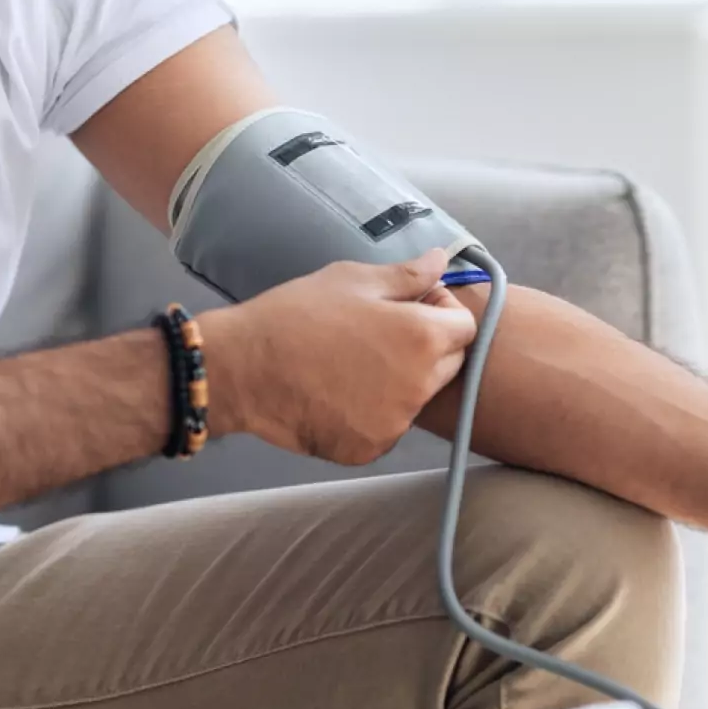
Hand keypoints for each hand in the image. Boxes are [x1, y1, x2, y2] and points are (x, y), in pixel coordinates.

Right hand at [200, 249, 477, 464]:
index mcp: (423, 338)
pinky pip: (387, 427)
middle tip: (376, 334)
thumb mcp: (353, 280)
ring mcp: (395, 424)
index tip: (410, 306)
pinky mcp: (370, 449)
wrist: (241, 369)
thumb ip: (408, 275)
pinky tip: (338, 392)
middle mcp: (419, 387)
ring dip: (399, 381)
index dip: (442, 312)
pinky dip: (372, 413)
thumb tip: (443, 259)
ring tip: (350, 363)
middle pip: (448, 365)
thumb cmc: (296, 315)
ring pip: (416, 398)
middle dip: (426, 347)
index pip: (466, 328)